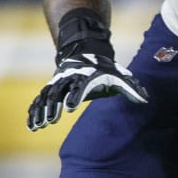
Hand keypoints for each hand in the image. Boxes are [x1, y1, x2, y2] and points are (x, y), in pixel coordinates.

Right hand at [27, 12, 148, 130]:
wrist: (86, 51)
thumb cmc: (105, 69)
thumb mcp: (119, 76)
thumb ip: (131, 89)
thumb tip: (145, 100)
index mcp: (85, 78)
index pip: (79, 87)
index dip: (75, 96)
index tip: (71, 107)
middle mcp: (69, 80)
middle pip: (59, 93)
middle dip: (54, 106)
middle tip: (51, 120)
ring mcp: (58, 83)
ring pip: (46, 97)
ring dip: (41, 111)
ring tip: (38, 126)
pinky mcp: (52, 88)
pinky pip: (40, 100)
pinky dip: (35, 111)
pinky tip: (31, 125)